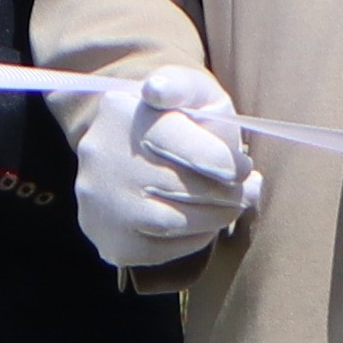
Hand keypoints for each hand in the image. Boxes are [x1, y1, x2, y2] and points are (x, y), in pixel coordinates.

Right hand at [63, 65, 254, 270]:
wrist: (130, 148)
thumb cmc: (177, 118)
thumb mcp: (191, 92)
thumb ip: (193, 94)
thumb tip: (173, 107)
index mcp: (122, 111)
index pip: (174, 139)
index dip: (221, 160)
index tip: (243, 168)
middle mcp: (100, 156)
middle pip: (178, 186)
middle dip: (225, 192)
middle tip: (246, 190)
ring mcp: (97, 200)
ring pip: (171, 222)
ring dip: (215, 217)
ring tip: (229, 205)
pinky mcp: (107, 237)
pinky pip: (159, 250)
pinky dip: (192, 239)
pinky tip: (200, 221)